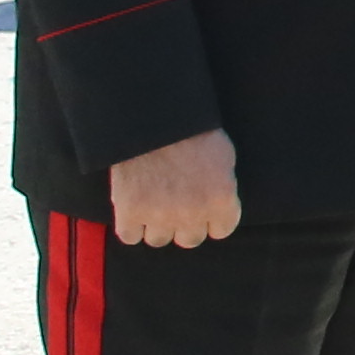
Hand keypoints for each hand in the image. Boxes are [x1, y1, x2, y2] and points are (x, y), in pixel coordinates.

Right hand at [110, 126, 242, 248]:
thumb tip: (220, 203)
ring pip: (159, 239)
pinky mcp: (130, 212)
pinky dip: (130, 225)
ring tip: (153, 204)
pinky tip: (133, 210)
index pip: (222, 230)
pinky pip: (130, 236)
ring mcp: (160, 216)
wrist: (154, 115)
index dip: (212, 218)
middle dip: (185, 223)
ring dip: (156, 225)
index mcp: (221, 201)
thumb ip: (224, 186)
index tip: (204, 208)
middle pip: (190, 238)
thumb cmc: (192, 129)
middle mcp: (193, 215)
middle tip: (177, 204)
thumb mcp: (224, 155)